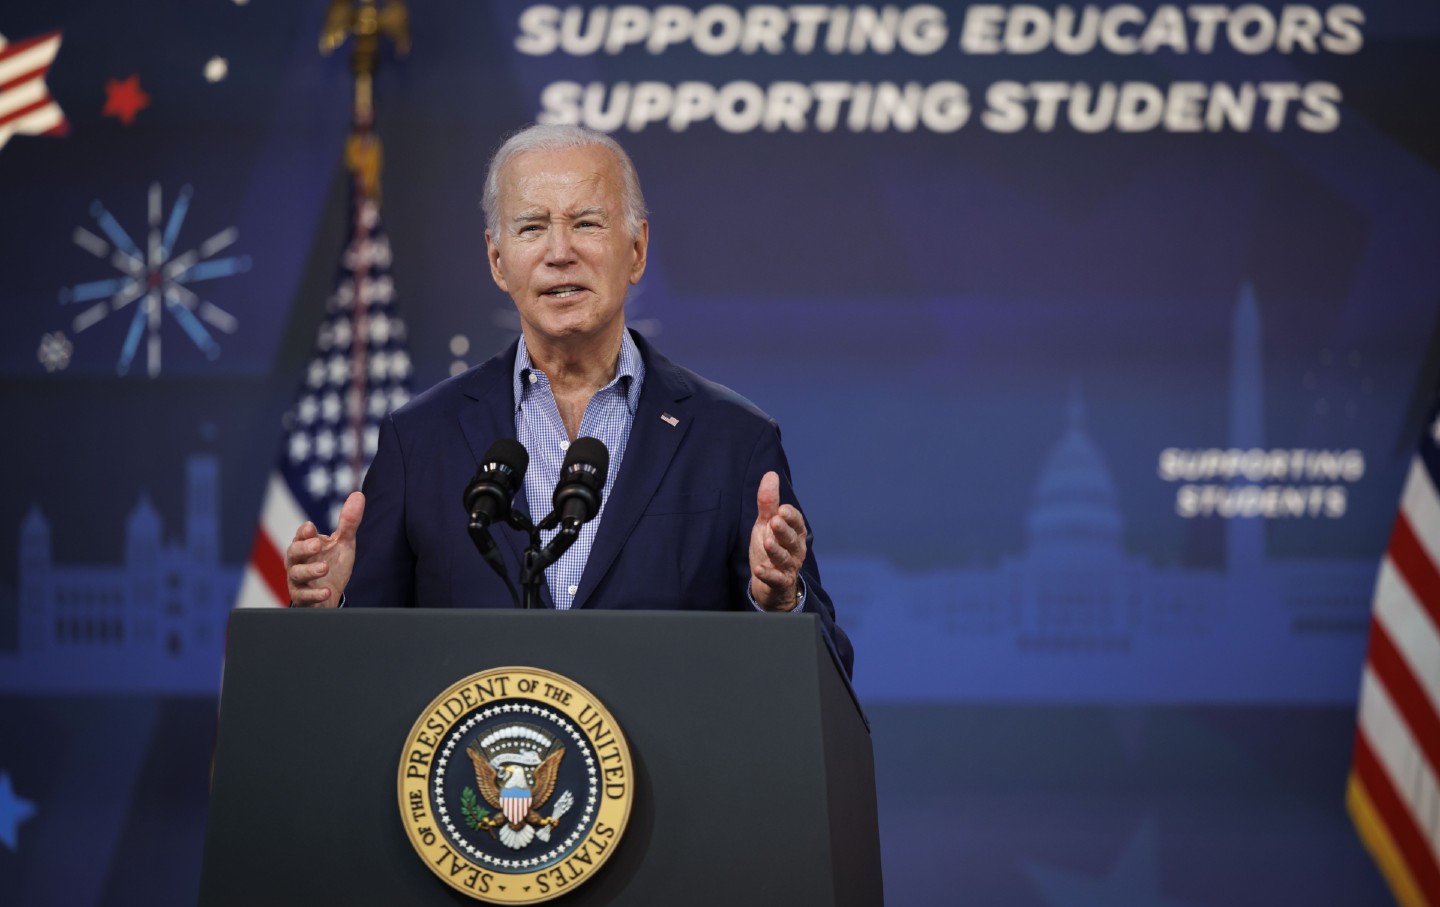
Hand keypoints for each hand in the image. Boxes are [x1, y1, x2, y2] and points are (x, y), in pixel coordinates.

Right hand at [285, 491, 364, 607]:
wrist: (329, 594)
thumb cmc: (332, 564)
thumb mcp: (343, 543)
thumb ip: (348, 522)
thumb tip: (358, 495)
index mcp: (306, 545)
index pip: (301, 535)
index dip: (305, 532)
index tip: (311, 528)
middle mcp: (297, 561)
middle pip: (294, 552)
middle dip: (304, 548)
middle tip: (317, 545)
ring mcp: (298, 580)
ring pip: (297, 574)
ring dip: (310, 571)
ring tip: (324, 568)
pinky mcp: (302, 597)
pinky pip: (304, 596)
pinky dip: (315, 594)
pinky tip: (327, 592)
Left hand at [749, 471, 805, 611]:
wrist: (770, 584)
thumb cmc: (770, 547)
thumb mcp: (767, 524)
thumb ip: (768, 502)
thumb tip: (770, 474)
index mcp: (795, 533)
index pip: (796, 522)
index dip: (790, 516)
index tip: (781, 510)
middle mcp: (795, 549)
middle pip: (792, 539)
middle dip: (784, 530)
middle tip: (775, 521)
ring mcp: (789, 567)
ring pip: (785, 558)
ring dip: (776, 551)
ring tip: (767, 542)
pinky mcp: (780, 583)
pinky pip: (776, 579)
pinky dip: (768, 575)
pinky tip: (759, 570)